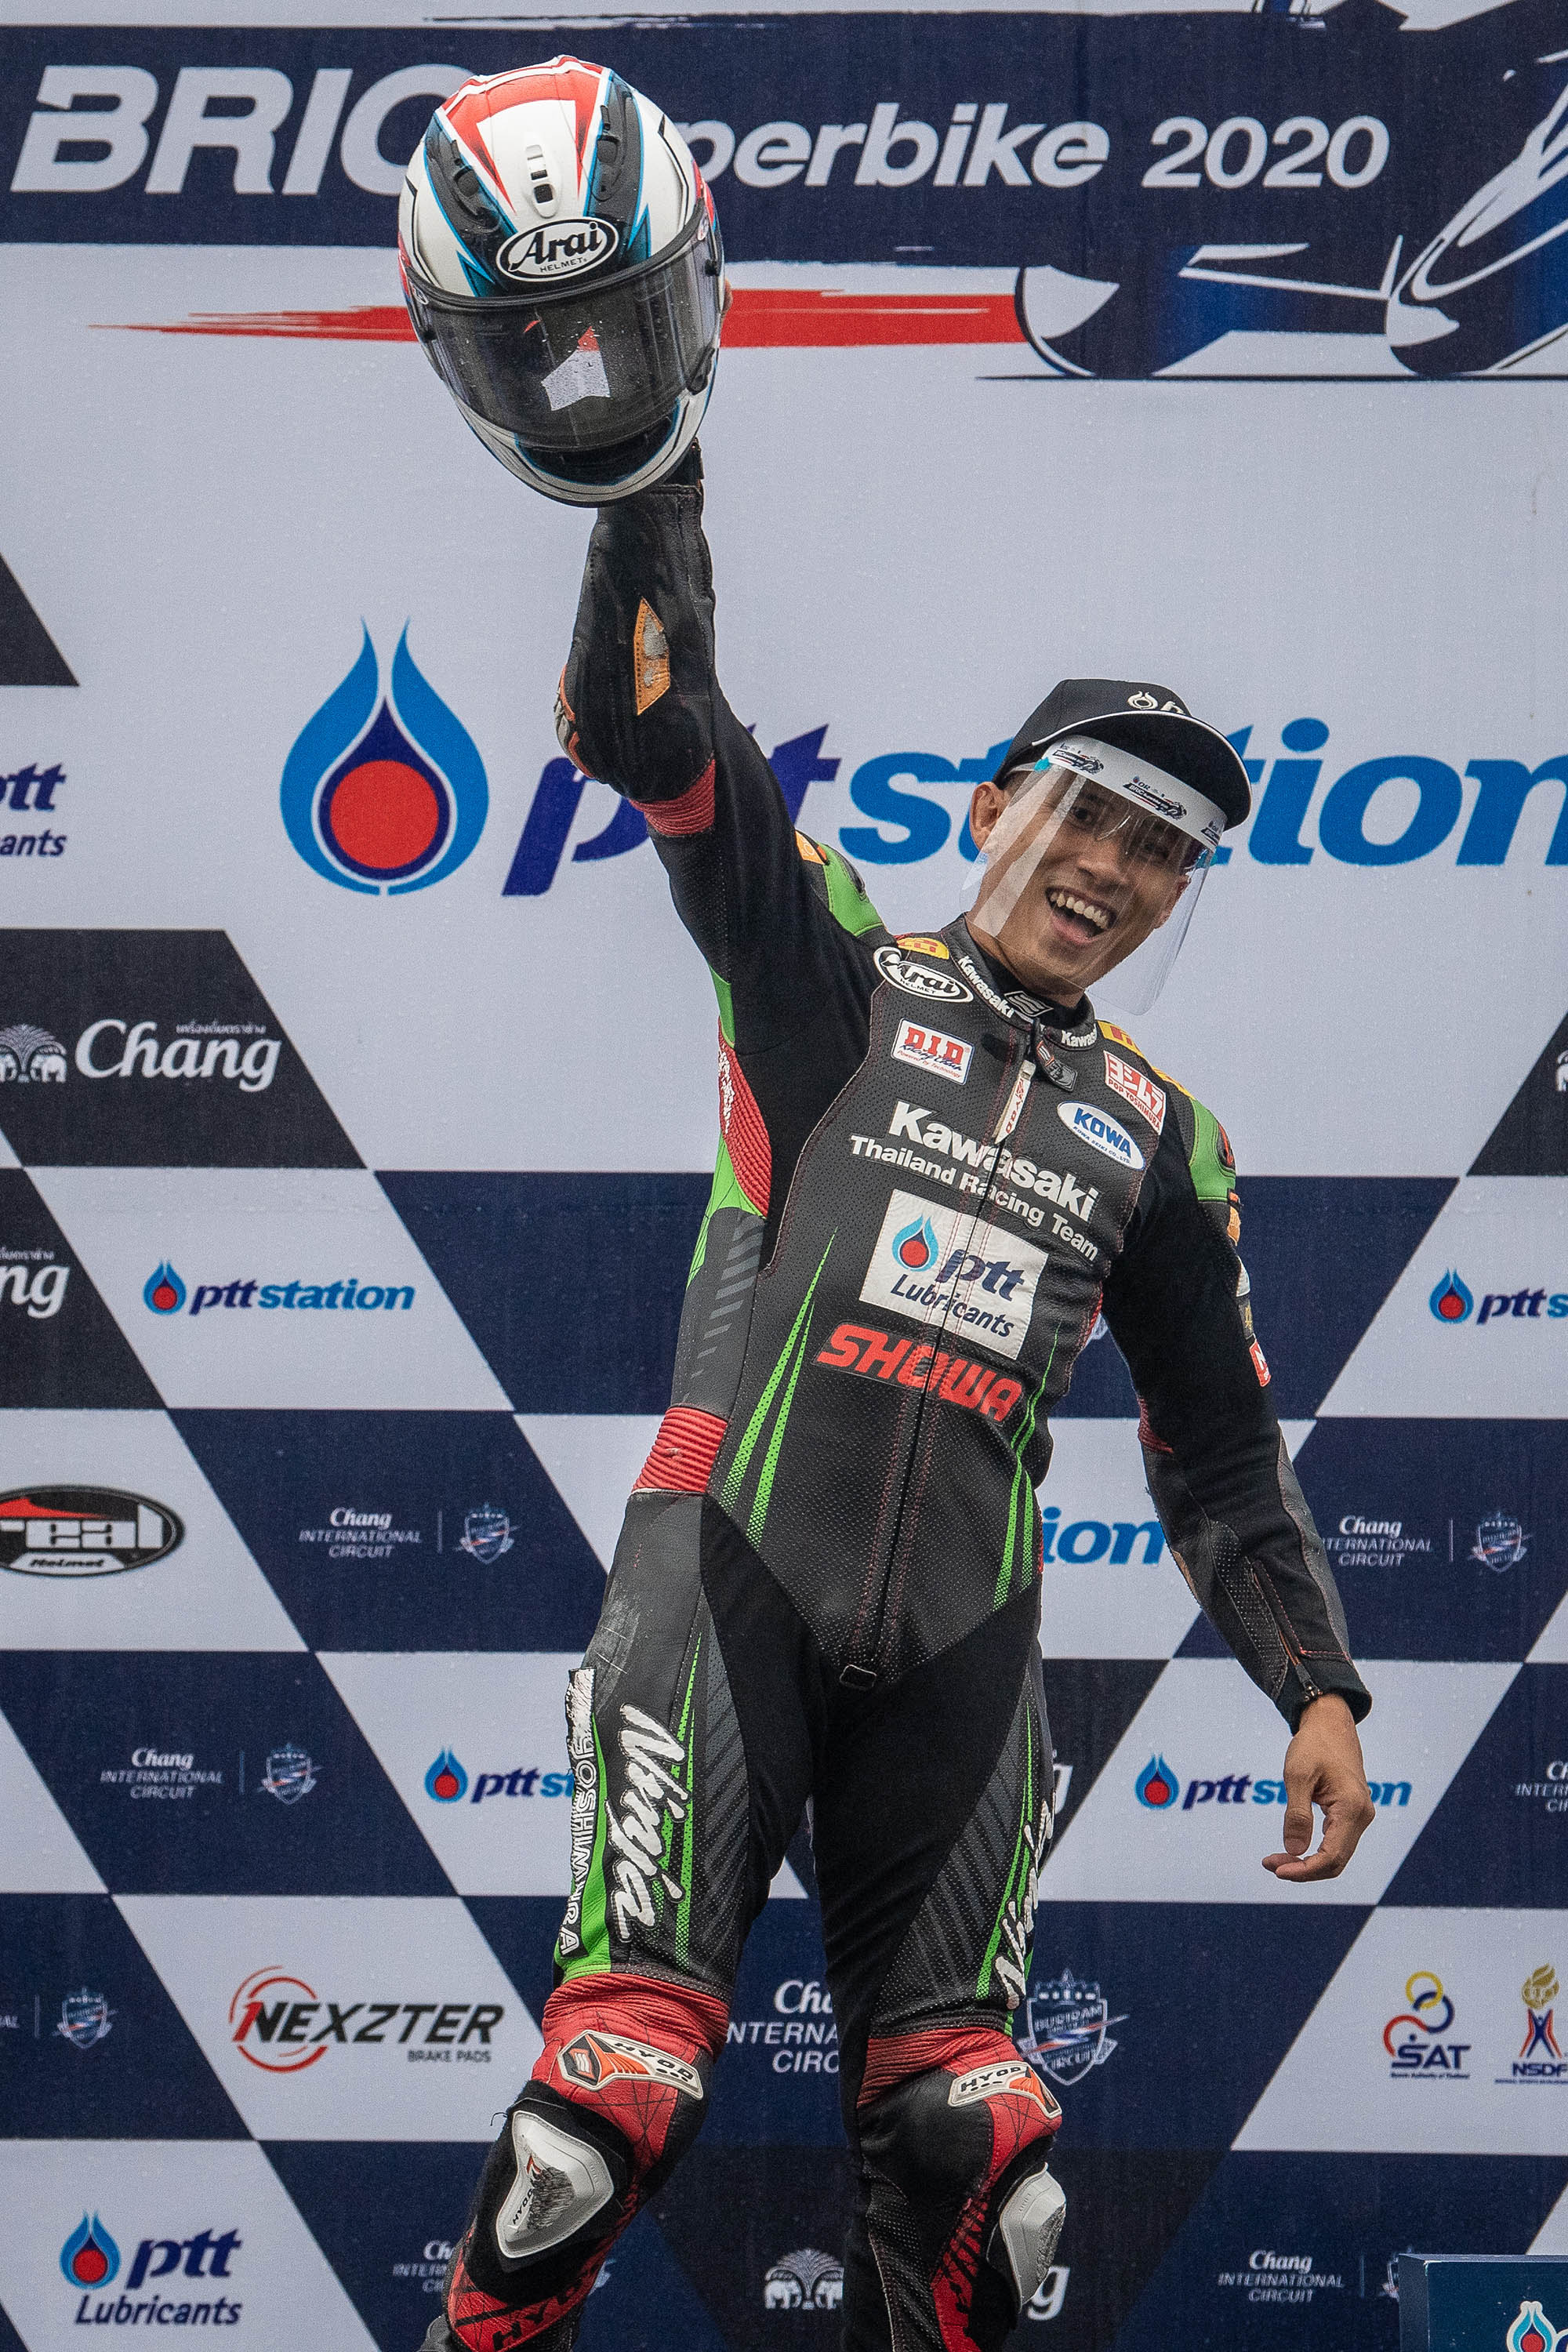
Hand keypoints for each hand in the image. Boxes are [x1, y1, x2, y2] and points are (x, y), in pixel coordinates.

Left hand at [1262, 1693, 1374, 1882]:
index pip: (1331, 1857)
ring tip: (1277, 1859)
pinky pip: (1337, 1843)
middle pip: (1336, 1862)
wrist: (1331, 1724)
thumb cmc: (1313, 1744)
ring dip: (1308, 1863)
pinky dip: (1316, 1852)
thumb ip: (1296, 1814)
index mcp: (1352, 1808)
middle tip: (1270, 1864)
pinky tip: (1294, 1848)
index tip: (1275, 1869)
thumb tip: (1293, 1850)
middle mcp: (1362, 1816)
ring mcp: (1360, 1816)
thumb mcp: (1297, 1775)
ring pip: (1337, 1855)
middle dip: (1303, 1869)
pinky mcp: (1353, 1814)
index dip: (1304, 1870)